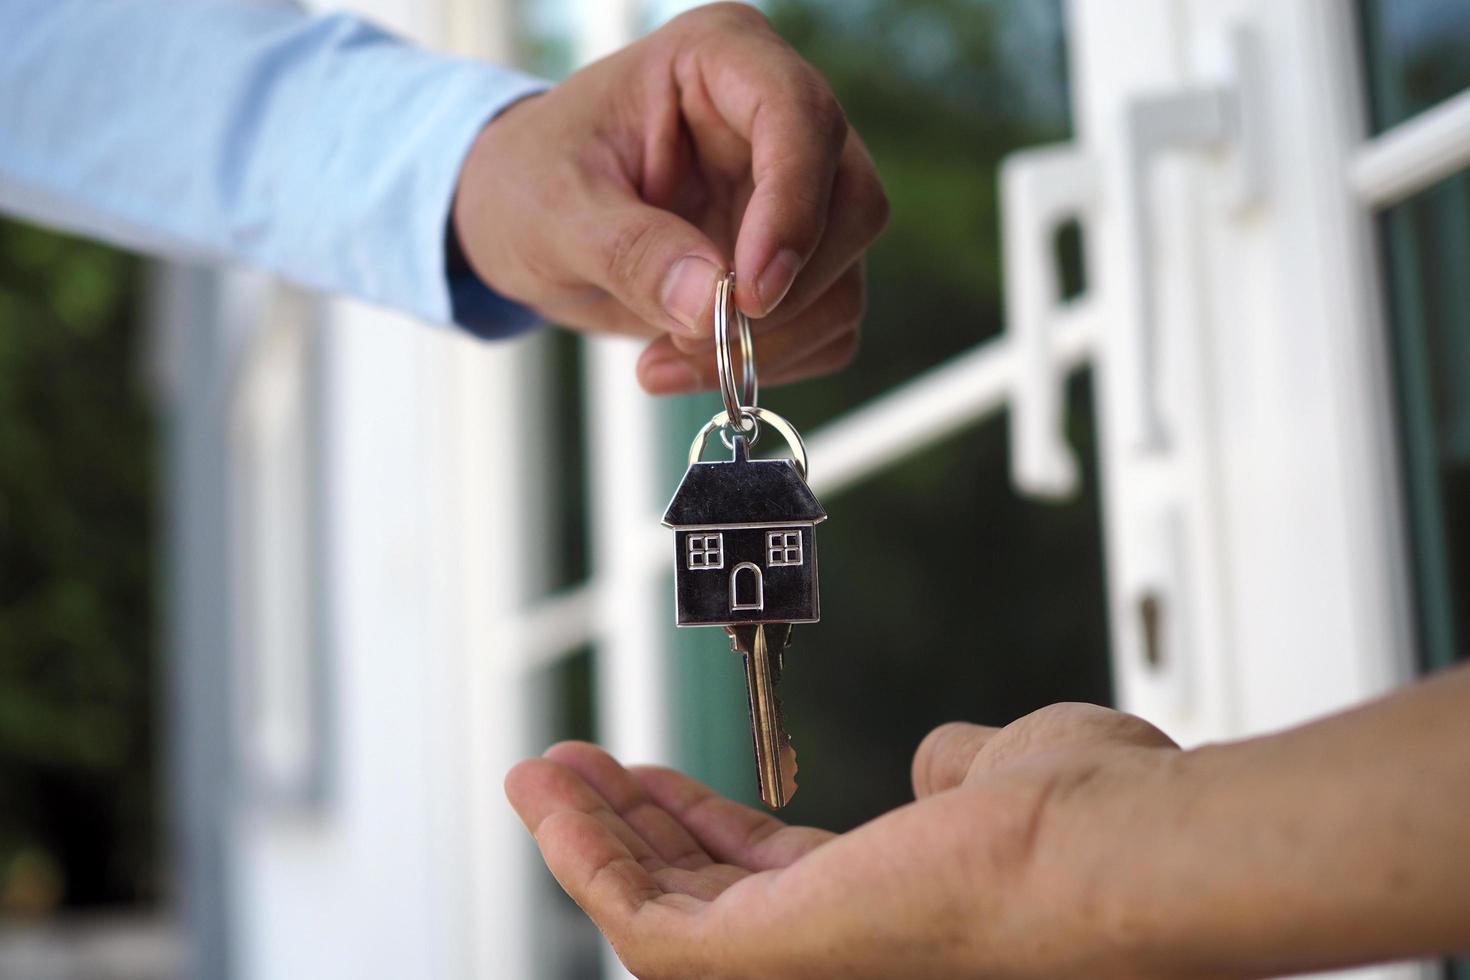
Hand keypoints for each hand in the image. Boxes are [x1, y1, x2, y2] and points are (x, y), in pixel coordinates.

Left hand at [453, 2, 887, 393]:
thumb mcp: (555, 212)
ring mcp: (798, 194)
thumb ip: (630, 251)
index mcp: (722, 59)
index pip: (801, 118)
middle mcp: (780, 119)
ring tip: (667, 361)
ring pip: (846, 276)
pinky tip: (687, 363)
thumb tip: (709, 304)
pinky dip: (772, 363)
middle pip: (853, 204)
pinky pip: (828, 324)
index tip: (749, 294)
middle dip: (786, 293)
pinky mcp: (798, 261)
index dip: (792, 209)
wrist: (521, 224)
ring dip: (771, 344)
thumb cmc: (530, 183)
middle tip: (699, 339)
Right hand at [504, 704, 1180, 978]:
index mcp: (889, 907)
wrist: (1119, 859)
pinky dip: (588, 862)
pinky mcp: (766, 965)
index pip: (766, 880)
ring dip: (589, 839)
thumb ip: (954, 773)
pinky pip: (647, 929)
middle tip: (572, 770)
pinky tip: (557, 799)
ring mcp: (803, 968)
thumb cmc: (1092, 821)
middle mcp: (838, 955)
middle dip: (627, 831)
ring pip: (659, 918)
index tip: (653, 778)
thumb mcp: (1005, 774)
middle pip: (698, 896)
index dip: (700, 825)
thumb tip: (936, 762)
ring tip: (541, 772)